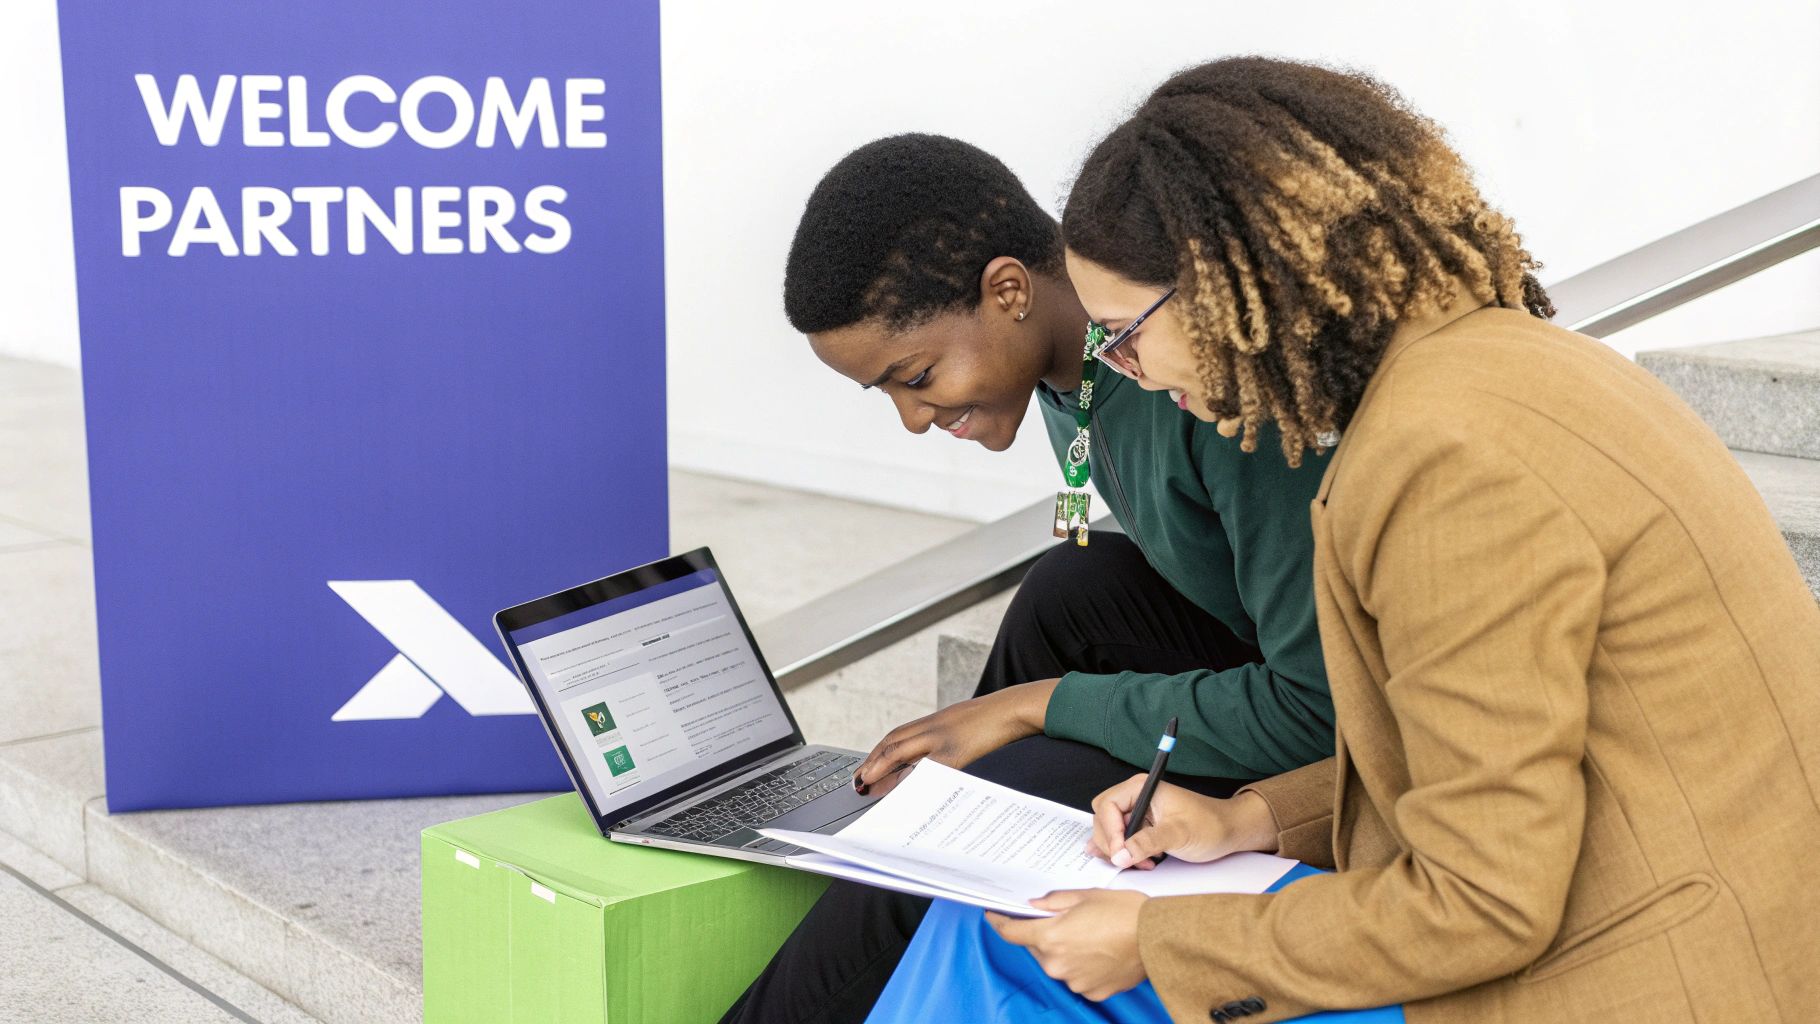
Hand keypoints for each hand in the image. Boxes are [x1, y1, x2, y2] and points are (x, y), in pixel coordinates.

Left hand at [851, 680, 1058, 796]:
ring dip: (880, 768)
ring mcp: (942, 738)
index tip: (866, 768)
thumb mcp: (967, 726)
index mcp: (937, 721)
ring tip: (867, 784)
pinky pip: (923, 769)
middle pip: (893, 743)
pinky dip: (909, 779)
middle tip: (858, 781)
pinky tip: (899, 791)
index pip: (898, 736)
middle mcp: (933, 727)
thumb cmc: (997, 720)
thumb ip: (949, 739)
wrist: (1017, 708)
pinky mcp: (954, 752)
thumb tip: (935, 763)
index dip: (878, 753)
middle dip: (872, 763)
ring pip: (900, 751)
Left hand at [986, 889, 1147, 1000]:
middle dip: (1043, 932)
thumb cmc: (1124, 911)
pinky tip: (1100, 950)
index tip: (992, 915)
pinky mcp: (1093, 992)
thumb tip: (1033, 906)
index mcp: (1050, 938)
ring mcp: (1074, 982)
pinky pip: (1077, 976)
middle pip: (1037, 947)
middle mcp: (1057, 965)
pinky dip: (1082, 964)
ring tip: (1090, 934)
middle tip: (1063, 918)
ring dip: (1064, 949)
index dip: (999, 921)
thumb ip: (1052, 902)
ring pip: (1057, 963)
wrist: (1158, 937)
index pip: (1011, 933)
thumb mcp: (1084, 896)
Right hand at [1089, 777, 1276, 868]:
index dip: (1109, 830)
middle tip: (1126, 861)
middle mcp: (1136, 797)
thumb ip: (1147, 842)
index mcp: (1141, 788)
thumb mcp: (1178, 834)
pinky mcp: (1141, 827)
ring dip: (1118, 851)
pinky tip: (1135, 862)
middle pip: (1103, 819)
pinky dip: (1123, 853)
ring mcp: (1138, 812)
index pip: (1107, 806)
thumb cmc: (1210, 825)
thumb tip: (1120, 854)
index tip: (1119, 852)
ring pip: (1109, 832)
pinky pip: (1120, 840)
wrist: (1229, 832)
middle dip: (1111, 843)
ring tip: (1139, 863)